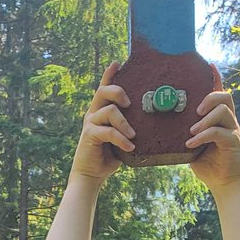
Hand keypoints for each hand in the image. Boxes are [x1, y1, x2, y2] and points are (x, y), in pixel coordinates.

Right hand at [69, 62, 134, 184]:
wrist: (91, 175)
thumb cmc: (109, 157)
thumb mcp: (122, 138)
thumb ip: (129, 127)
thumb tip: (150, 120)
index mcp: (100, 112)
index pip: (104, 88)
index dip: (109, 75)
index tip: (117, 63)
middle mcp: (93, 114)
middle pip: (103, 91)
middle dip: (118, 92)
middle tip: (129, 103)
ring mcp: (90, 124)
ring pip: (109, 111)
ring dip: (124, 123)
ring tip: (133, 135)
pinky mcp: (89, 136)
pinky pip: (109, 132)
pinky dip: (121, 139)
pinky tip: (130, 146)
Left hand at [186, 66, 239, 194]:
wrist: (224, 184)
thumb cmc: (208, 164)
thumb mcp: (192, 145)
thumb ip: (185, 132)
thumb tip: (164, 123)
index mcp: (220, 118)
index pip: (220, 93)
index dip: (216, 78)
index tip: (209, 65)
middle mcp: (229, 121)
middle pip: (225, 97)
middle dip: (209, 98)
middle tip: (195, 110)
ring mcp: (233, 130)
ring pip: (223, 111)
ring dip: (204, 119)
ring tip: (191, 131)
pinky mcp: (233, 143)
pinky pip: (218, 132)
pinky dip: (203, 135)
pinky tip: (191, 143)